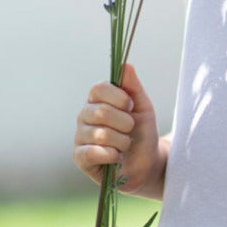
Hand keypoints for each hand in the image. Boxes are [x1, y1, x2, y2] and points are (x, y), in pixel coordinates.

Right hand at [73, 63, 162, 195]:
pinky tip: (116, 156)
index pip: (98, 88)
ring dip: (122, 141)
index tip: (131, 105)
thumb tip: (124, 65)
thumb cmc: (142, 131)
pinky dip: (112, 155)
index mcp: (98, 99)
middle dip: (125, 122)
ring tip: (125, 144)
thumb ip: (133, 86)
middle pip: (101, 111)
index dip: (118, 96)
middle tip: (130, 129)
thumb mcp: (143, 105)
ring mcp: (80, 136)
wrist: (146, 161)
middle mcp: (85, 115)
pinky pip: (92, 152)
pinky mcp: (80, 157)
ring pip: (100, 134)